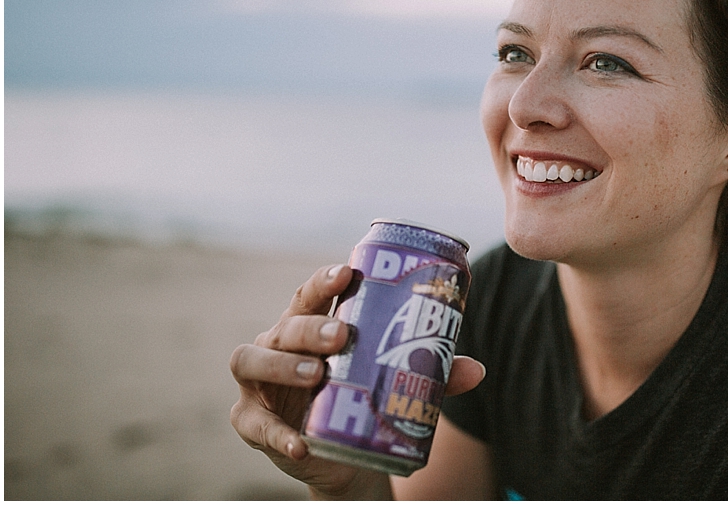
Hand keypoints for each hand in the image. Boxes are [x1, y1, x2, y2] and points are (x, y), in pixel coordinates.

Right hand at [229, 264, 484, 498]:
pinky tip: (301, 442)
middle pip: (284, 325)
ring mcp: (258, 383)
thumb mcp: (394, 384)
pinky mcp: (251, 421)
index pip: (309, 294)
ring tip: (315, 374)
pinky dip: (276, 434)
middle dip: (310, 327)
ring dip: (281, 364)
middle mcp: (277, 345)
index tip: (347, 273)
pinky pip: (254, 425)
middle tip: (341, 335)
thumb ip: (431, 376)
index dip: (324, 280)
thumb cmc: (363, 397)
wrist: (344, 454)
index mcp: (310, 325)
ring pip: (250, 360)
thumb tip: (477, 370)